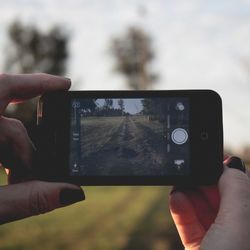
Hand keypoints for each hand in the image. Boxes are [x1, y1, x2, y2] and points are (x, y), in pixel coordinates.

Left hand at [0, 73, 84, 223]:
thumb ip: (28, 200)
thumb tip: (74, 192)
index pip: (5, 87)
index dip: (39, 82)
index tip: (65, 84)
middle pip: (10, 121)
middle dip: (28, 146)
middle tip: (34, 171)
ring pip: (2, 132)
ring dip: (15, 157)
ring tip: (16, 183)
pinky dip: (6, 152)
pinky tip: (7, 174)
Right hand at [169, 156, 249, 249]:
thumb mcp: (238, 225)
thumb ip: (236, 190)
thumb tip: (229, 164)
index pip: (239, 186)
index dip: (225, 170)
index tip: (208, 155)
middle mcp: (235, 228)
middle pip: (218, 195)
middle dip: (202, 181)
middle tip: (188, 169)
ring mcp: (216, 238)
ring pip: (201, 207)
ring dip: (187, 193)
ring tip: (178, 183)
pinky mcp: (197, 245)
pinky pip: (187, 221)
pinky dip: (180, 208)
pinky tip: (176, 198)